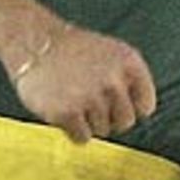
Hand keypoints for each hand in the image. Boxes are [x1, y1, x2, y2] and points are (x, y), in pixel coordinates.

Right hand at [9, 24, 156, 143]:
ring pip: (102, 131)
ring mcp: (89, 97)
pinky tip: (65, 113)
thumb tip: (137, 115)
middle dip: (110, 119)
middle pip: (125, 122)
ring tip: (73, 101)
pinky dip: (74, 131)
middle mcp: (112, 80)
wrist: (34, 41)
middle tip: (91, 106)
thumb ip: (128, 79)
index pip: (146, 106)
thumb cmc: (72, 51)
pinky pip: (83, 138)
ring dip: (88, 122)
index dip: (131, 109)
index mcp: (128, 62)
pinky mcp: (67, 112)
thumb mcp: (111, 53)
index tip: (116, 104)